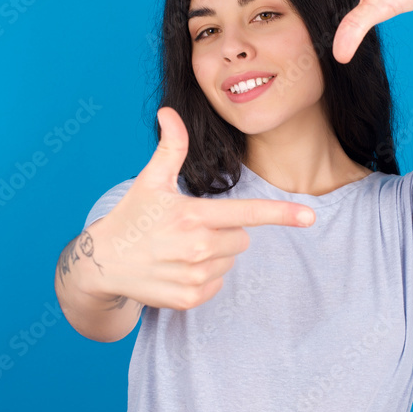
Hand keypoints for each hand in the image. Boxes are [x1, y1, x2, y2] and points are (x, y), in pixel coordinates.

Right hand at [92, 107, 315, 310]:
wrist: (102, 263)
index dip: (281, 214)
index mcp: (192, 216)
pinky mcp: (189, 299)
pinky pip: (218, 285)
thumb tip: (169, 112)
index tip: (310, 216)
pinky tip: (177, 269)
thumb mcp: (149, 180)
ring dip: (214, 256)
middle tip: (190, 229)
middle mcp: (196, 248)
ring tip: (179, 250)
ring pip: (230, 262)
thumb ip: (170, 147)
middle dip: (225, 231)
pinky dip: (204, 277)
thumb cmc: (131, 216)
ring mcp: (193, 276)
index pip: (246, 214)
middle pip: (242, 238)